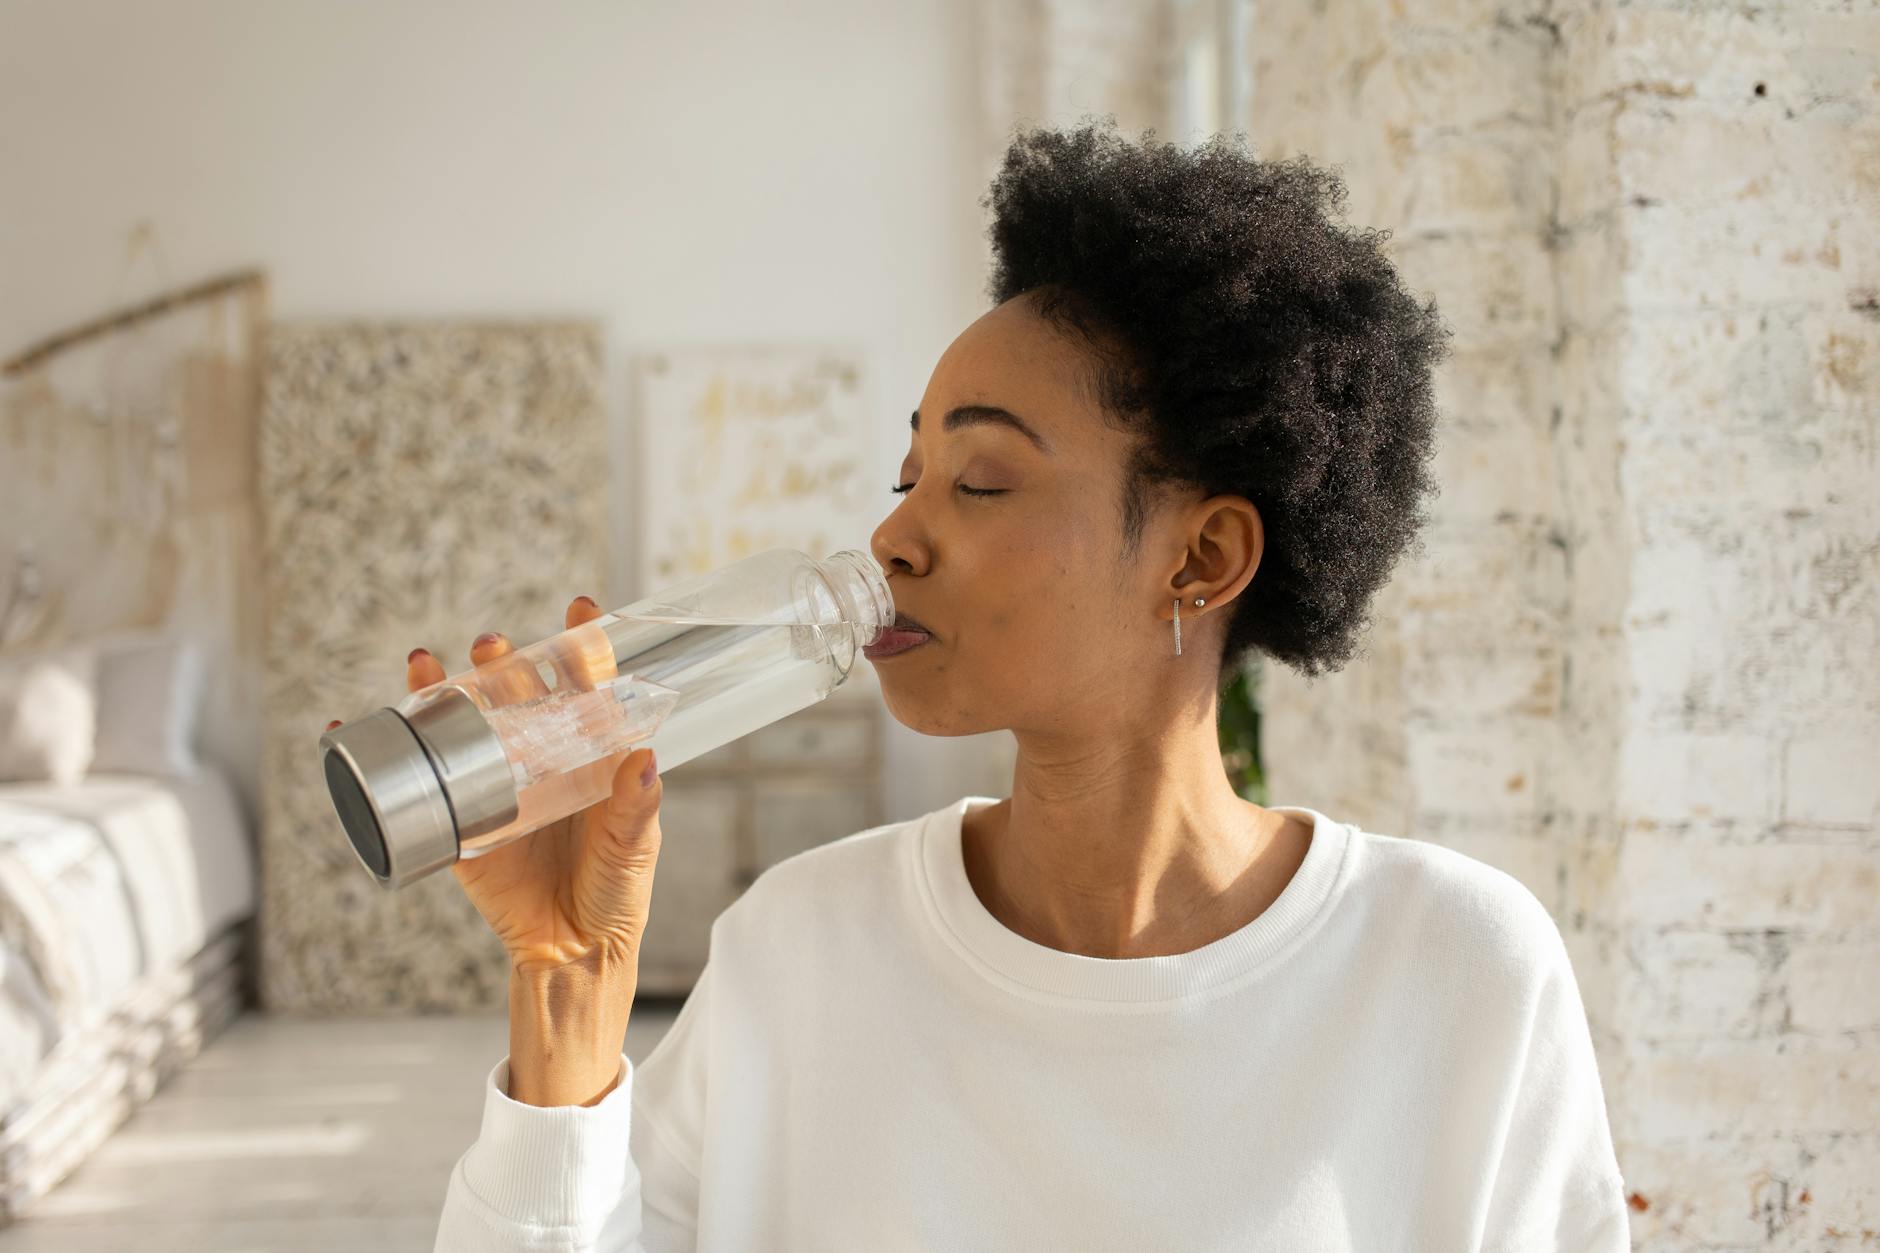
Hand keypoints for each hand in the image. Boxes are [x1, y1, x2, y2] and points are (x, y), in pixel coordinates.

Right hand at [325, 595, 664, 979]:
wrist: (571, 951)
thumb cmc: (614, 892)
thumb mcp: (633, 846)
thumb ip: (636, 805)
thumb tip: (644, 758)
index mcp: (588, 756)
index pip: (585, 687)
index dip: (582, 646)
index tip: (580, 610)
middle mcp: (539, 760)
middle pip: (517, 693)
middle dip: (503, 660)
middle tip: (493, 645)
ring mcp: (494, 787)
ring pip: (464, 724)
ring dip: (442, 687)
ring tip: (427, 663)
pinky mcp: (458, 823)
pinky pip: (417, 783)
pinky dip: (382, 749)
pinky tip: (351, 724)